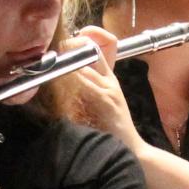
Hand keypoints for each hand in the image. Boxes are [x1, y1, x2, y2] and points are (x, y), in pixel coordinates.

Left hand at [63, 26, 143, 147]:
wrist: (131, 146)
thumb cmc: (113, 127)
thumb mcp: (101, 102)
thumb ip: (88, 89)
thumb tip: (68, 81)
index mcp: (110, 80)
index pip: (98, 52)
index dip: (82, 43)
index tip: (66, 42)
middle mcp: (111, 81)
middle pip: (94, 55)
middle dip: (74, 48)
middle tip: (58, 46)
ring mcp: (110, 90)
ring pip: (89, 68)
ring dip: (72, 62)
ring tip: (57, 58)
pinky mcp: (106, 101)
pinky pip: (89, 85)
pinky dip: (77, 78)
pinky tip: (66, 75)